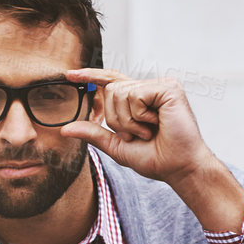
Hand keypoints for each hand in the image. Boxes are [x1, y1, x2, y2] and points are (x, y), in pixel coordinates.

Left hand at [60, 68, 214, 186]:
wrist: (179, 168)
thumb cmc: (155, 159)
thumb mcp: (117, 146)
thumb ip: (94, 134)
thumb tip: (65, 129)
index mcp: (139, 100)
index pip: (110, 81)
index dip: (90, 76)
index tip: (69, 75)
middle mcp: (149, 89)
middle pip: (110, 90)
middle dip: (116, 119)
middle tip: (139, 134)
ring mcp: (160, 86)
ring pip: (120, 93)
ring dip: (128, 120)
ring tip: (149, 131)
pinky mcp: (168, 87)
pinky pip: (135, 95)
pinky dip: (139, 116)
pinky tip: (157, 123)